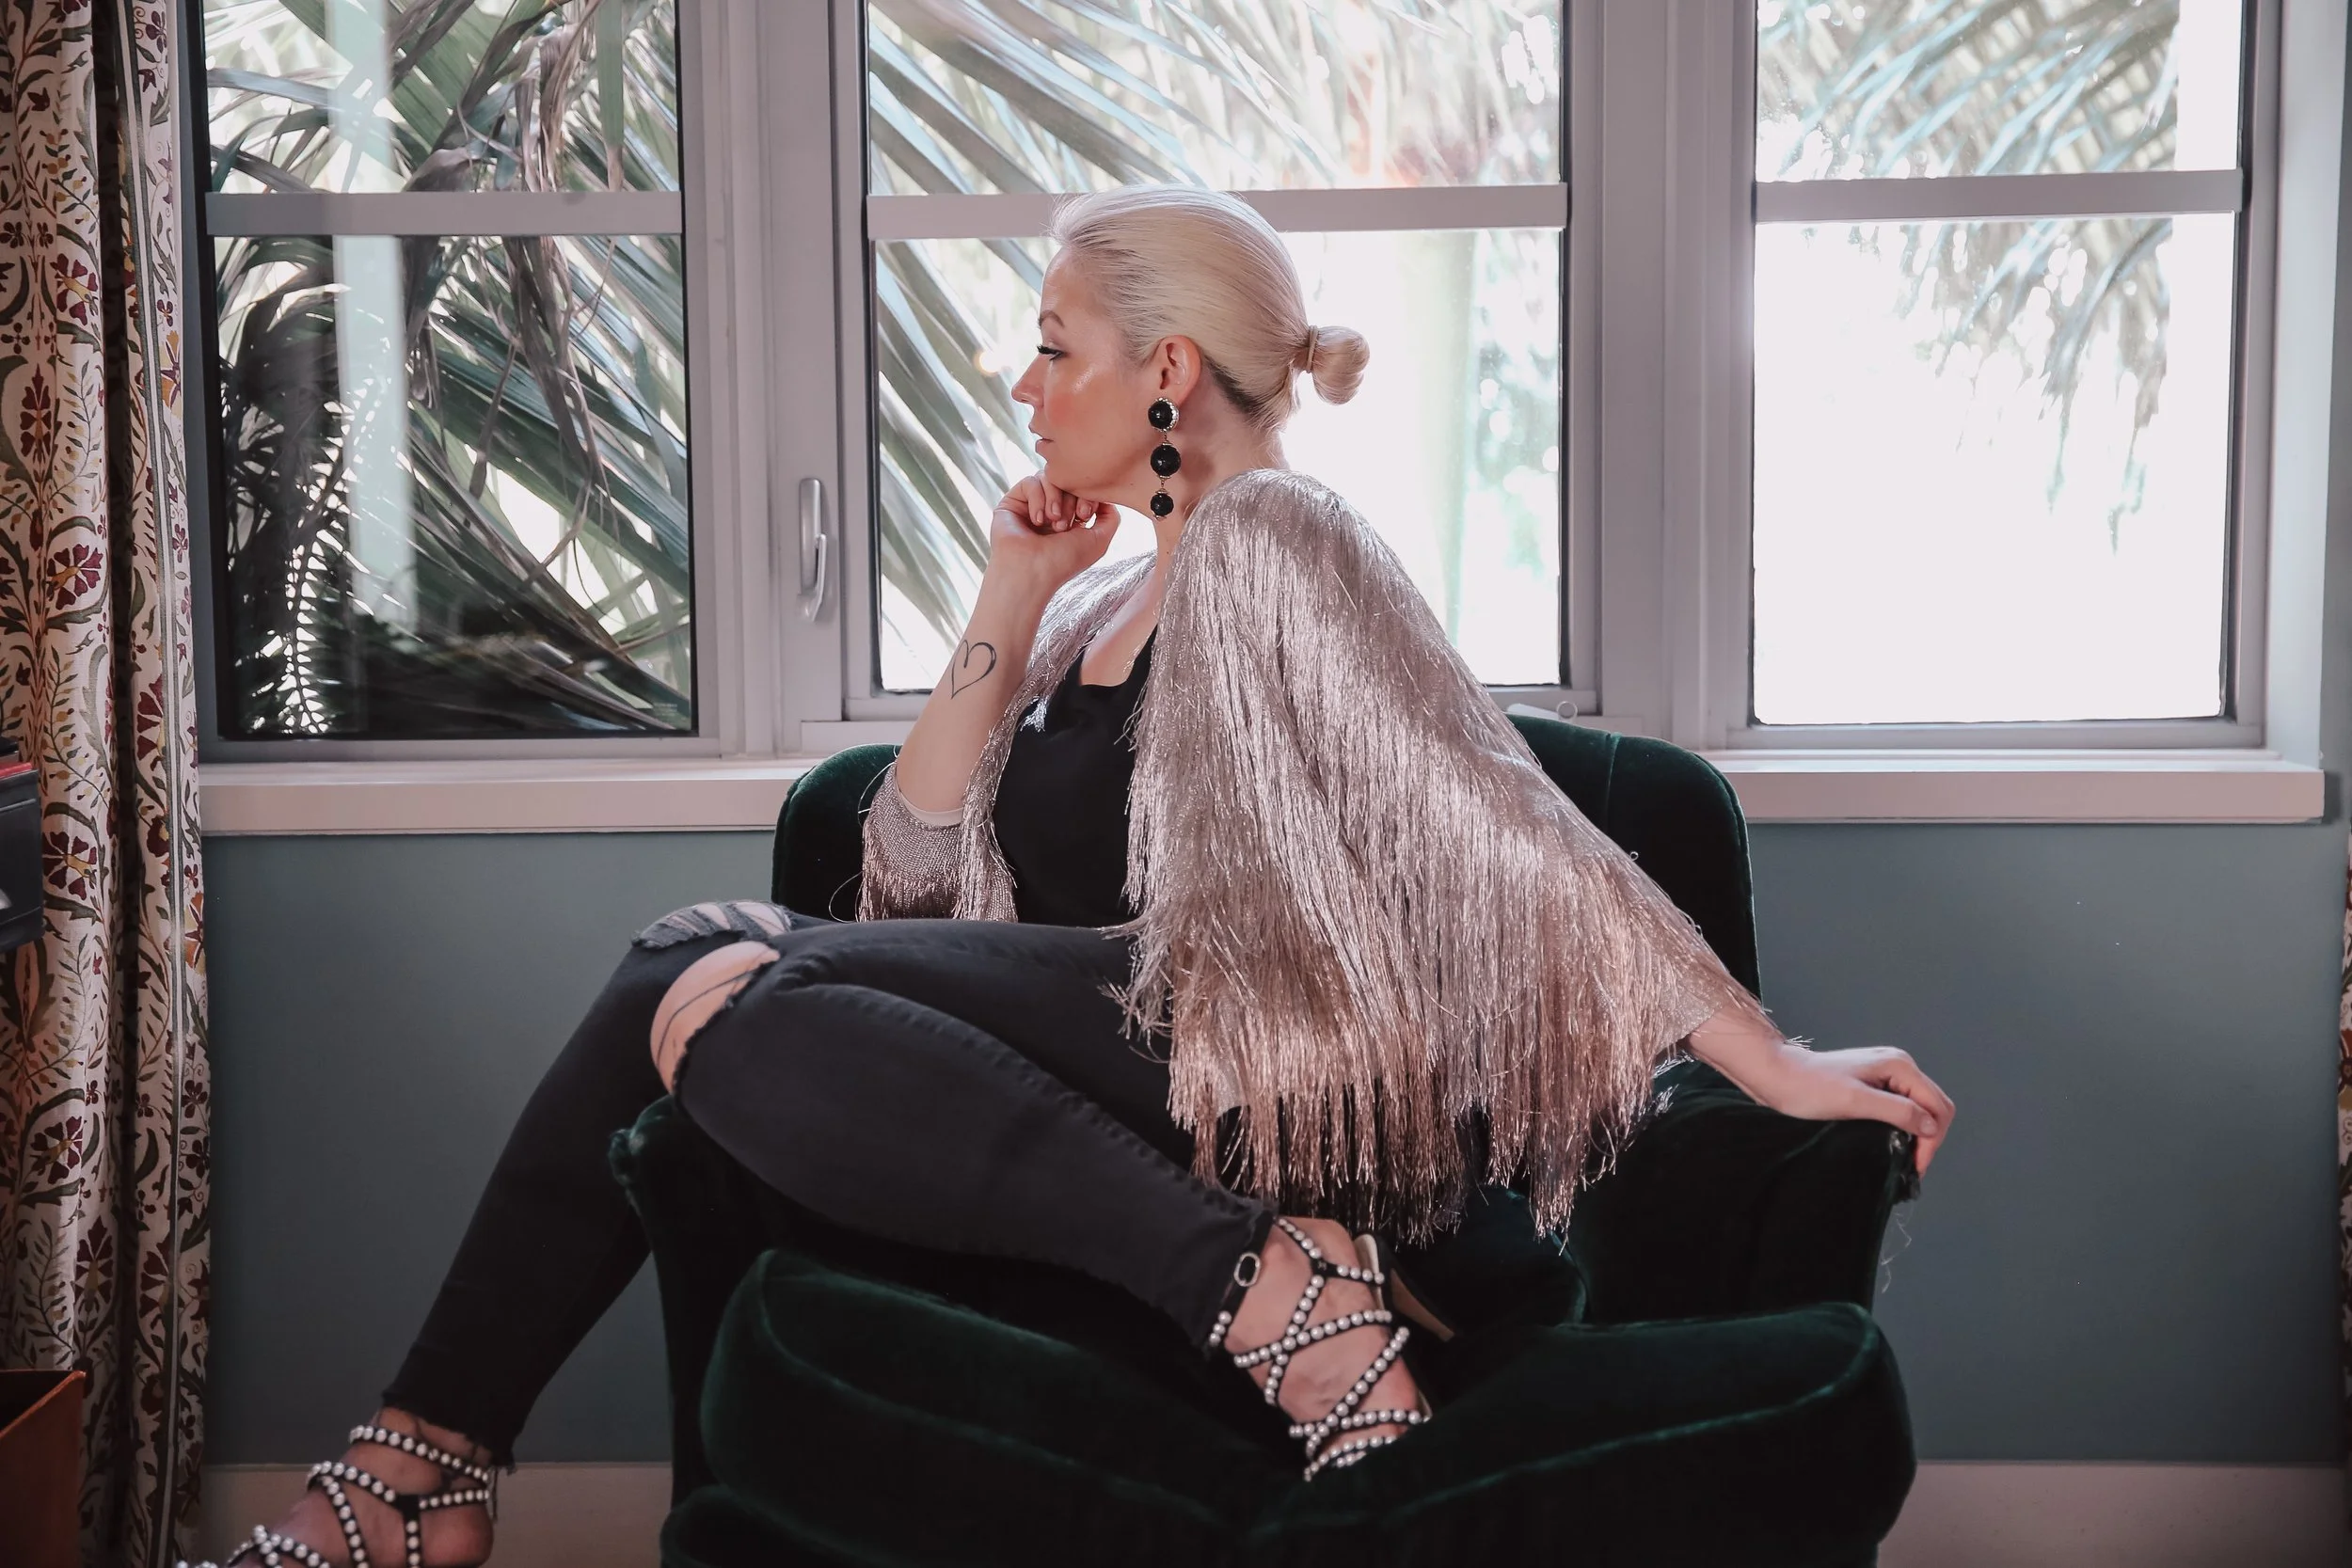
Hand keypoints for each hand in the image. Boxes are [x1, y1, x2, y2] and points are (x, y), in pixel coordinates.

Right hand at [988, 474, 1117, 595]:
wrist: (1031, 571)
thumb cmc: (1064, 560)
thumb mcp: (1099, 540)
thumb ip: (1111, 517)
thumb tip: (1105, 498)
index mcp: (1071, 519)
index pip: (1083, 490)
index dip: (1087, 496)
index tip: (1084, 515)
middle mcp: (1051, 511)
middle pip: (1067, 481)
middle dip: (1071, 499)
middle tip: (1065, 524)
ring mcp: (1032, 505)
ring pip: (1049, 478)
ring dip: (1055, 499)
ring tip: (1053, 522)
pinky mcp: (1013, 502)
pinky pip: (1030, 482)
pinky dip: (1037, 499)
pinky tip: (1037, 521)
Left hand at [1733, 1041, 1953, 1176]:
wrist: (1777, 1076)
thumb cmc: (1809, 1087)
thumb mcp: (1855, 1102)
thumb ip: (1897, 1111)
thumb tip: (1930, 1126)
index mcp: (1899, 1065)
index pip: (1937, 1106)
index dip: (1932, 1139)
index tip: (1915, 1166)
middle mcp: (1898, 1066)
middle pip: (1934, 1107)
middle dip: (1929, 1138)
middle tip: (1911, 1167)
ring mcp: (1887, 1075)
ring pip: (1920, 1109)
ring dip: (1918, 1135)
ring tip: (1903, 1160)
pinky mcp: (1875, 1085)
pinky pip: (1902, 1108)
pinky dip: (1904, 1128)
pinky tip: (1894, 1144)